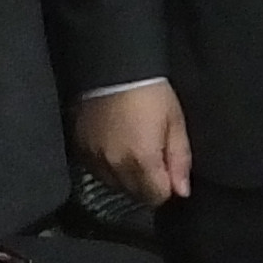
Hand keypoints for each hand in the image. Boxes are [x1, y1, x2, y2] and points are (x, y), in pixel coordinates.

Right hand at [75, 81, 192, 206]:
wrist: (114, 66)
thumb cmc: (150, 92)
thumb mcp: (175, 122)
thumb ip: (179, 160)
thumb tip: (181, 191)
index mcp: (142, 160)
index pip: (156, 197)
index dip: (166, 188)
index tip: (168, 171)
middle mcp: (115, 165)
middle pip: (135, 194)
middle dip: (147, 184)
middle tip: (153, 159)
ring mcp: (94, 158)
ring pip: (114, 185)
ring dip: (127, 177)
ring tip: (133, 151)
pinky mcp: (80, 148)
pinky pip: (97, 171)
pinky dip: (108, 166)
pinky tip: (116, 147)